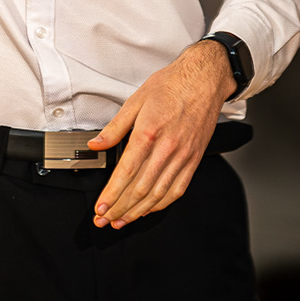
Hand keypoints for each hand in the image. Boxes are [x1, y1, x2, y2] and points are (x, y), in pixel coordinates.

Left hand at [86, 39, 236, 228]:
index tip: (100, 207)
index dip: (111, 194)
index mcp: (149, 132)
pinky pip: (177, 189)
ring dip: (138, 211)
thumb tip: (96, 144)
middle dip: (119, 208)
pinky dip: (161, 204)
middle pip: (140, 189)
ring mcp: (183, 156)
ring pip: (158, 194)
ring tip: (122, 220)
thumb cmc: (171, 85)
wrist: (204, 79)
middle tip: (104, 220)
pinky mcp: (194, 159)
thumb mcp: (135, 100)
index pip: (126, 172)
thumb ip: (114, 128)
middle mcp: (167, 148)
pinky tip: (148, 210)